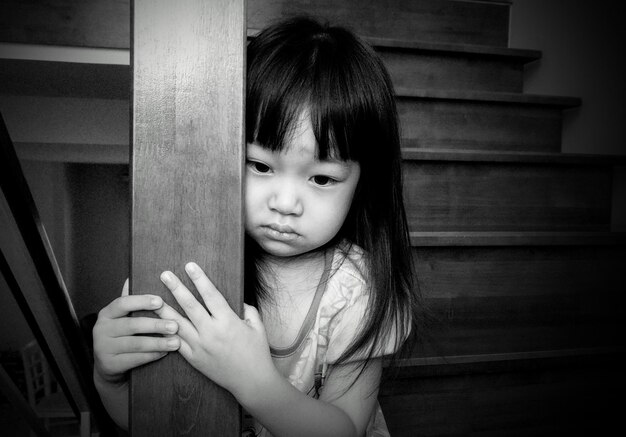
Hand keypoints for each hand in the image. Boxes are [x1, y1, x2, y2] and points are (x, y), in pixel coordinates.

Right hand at [92, 279, 180, 385]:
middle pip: (132, 325)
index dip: (142, 301)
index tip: (160, 301)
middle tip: (175, 325)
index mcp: (107, 313)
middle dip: (156, 325)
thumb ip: (130, 301)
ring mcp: (103, 348)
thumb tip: (132, 277)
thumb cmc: (122, 334)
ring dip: (158, 342)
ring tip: (176, 342)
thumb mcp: (123, 317)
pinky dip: (152, 356)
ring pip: (135, 344)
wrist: (108, 365)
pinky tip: (165, 353)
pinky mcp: (110, 364)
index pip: (123, 303)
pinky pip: (134, 359)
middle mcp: (101, 329)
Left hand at [156, 262, 277, 400]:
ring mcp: (200, 346)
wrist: (251, 382)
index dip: (200, 279)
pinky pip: (176, 343)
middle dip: (176, 288)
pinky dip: (167, 332)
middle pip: (190, 305)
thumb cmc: (257, 353)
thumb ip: (248, 310)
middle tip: (165, 274)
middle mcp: (211, 332)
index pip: (211, 295)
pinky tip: (158, 323)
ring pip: (178, 324)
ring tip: (153, 298)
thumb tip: (237, 301)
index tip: (190, 265)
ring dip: (165, 309)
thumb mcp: (258, 327)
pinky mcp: (194, 358)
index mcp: (228, 322)